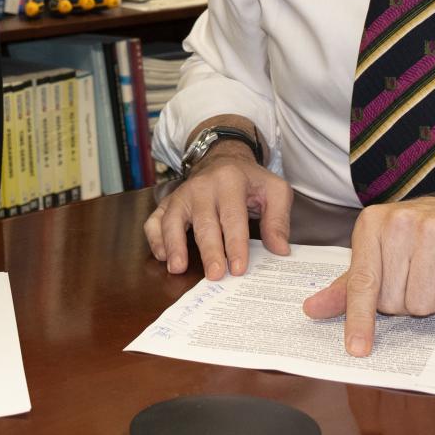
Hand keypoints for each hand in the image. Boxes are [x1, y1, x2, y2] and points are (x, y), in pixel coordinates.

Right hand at [143, 140, 292, 279]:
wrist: (223, 159)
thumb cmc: (249, 181)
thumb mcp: (274, 190)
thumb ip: (278, 220)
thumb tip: (280, 250)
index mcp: (230, 181)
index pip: (233, 217)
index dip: (235, 244)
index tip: (238, 269)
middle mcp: (202, 186)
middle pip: (204, 222)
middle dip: (209, 250)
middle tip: (214, 275)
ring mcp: (182, 194)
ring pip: (173, 220)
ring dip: (174, 245)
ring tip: (178, 268)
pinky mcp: (168, 202)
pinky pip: (155, 220)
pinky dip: (155, 238)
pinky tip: (163, 256)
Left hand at [302, 196, 434, 354]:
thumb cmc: (422, 237)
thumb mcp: (381, 251)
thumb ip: (348, 284)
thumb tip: (312, 309)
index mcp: (372, 224)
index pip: (361, 282)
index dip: (359, 318)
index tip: (356, 349)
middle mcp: (400, 223)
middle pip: (393, 301)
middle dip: (406, 301)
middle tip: (418, 276)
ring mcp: (433, 232)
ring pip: (422, 305)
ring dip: (432, 300)